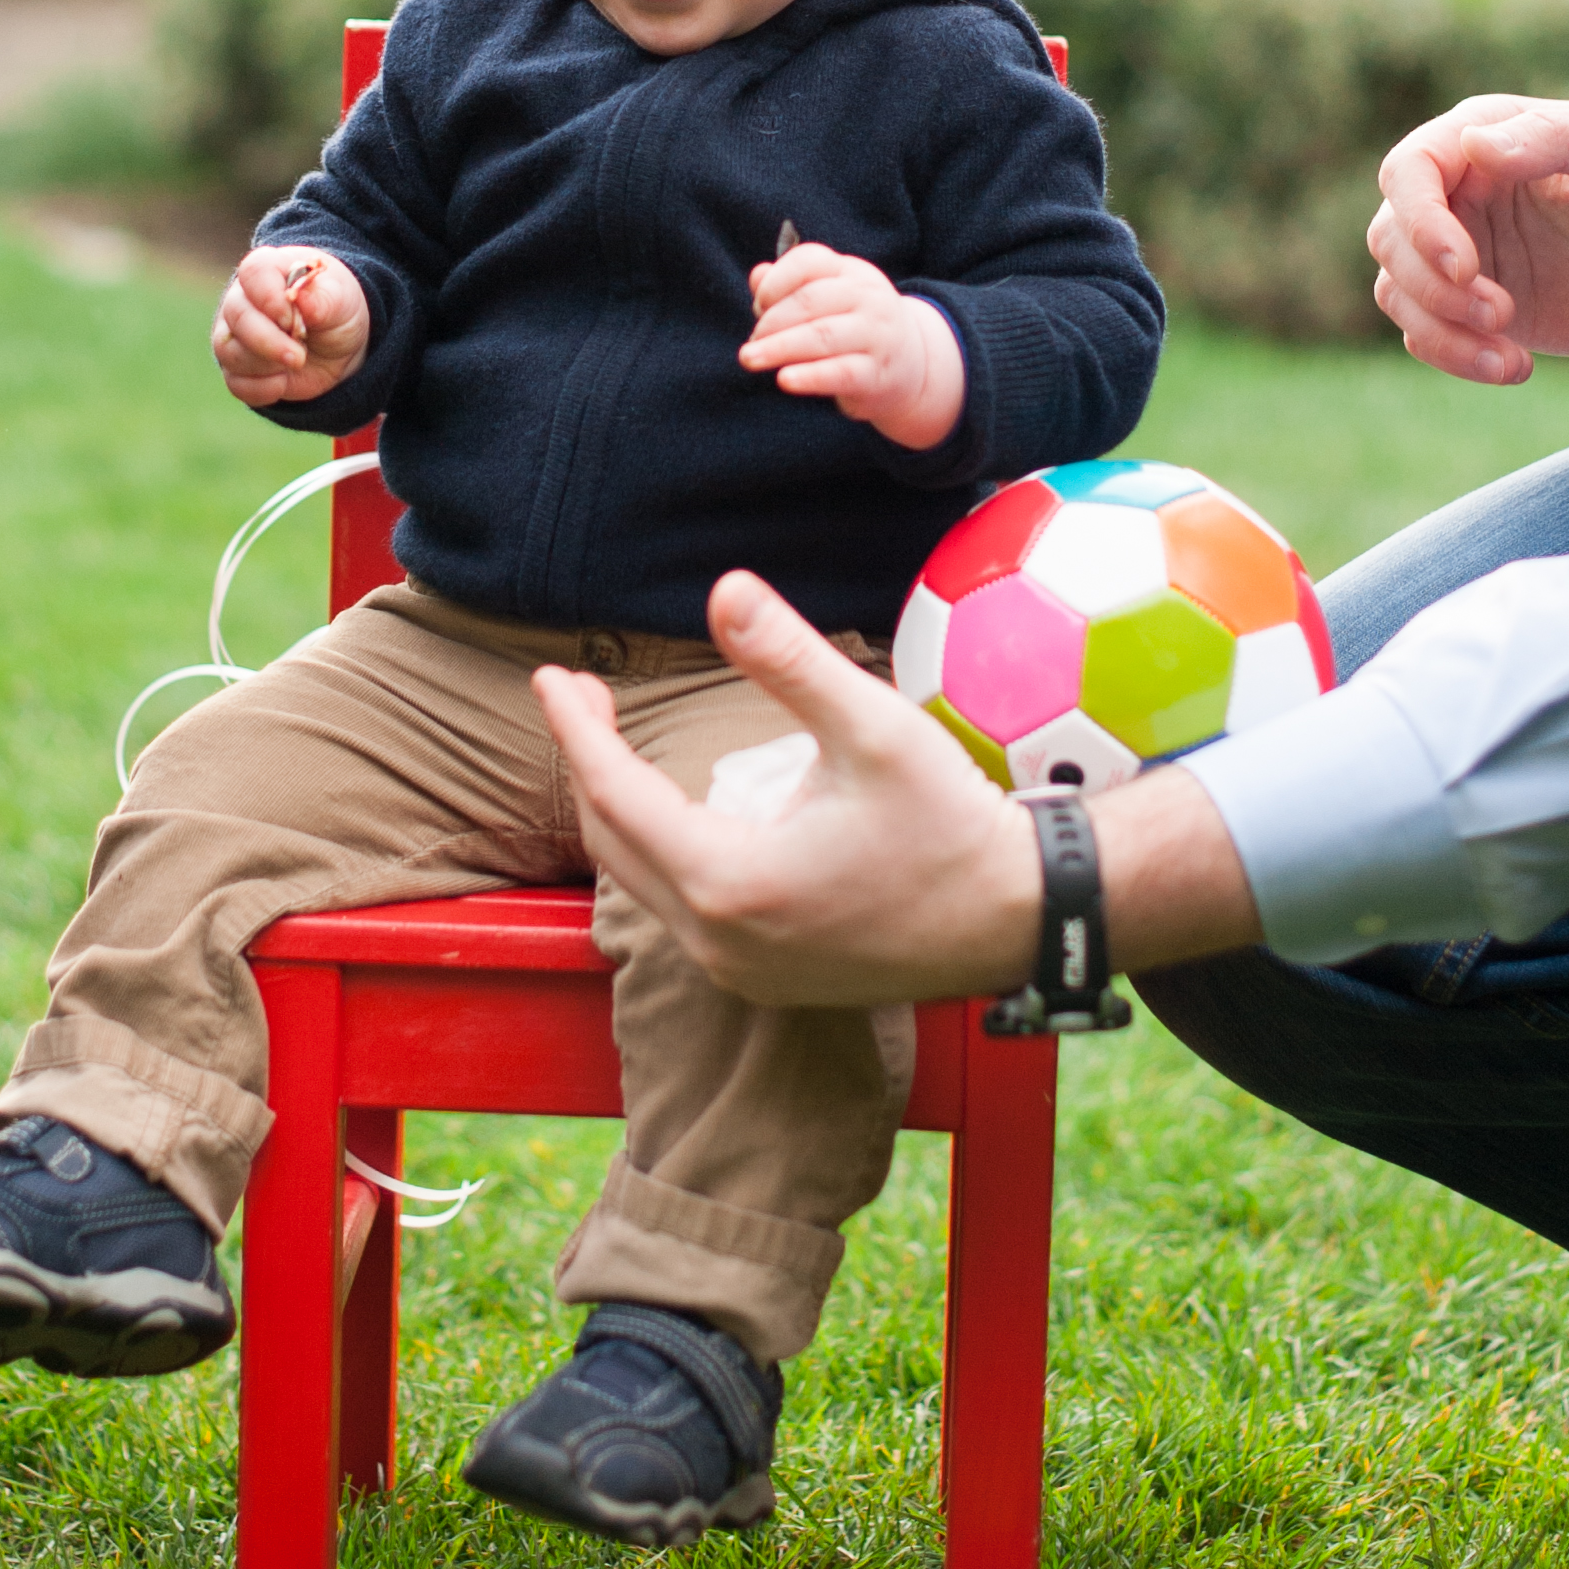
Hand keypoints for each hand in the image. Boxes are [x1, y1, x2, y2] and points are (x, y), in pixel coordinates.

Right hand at [210, 246, 370, 409]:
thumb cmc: (336, 309)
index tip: (294, 319)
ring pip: (230, 352)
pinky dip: (263, 389)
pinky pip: (236, 383)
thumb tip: (300, 298)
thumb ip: (323, 298)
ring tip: (297, 362)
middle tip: (300, 357)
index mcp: (269, 269)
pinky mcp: (236, 368)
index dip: (271, 298)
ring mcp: (234, 334)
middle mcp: (242, 299)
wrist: (339, 347)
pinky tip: (284, 381)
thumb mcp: (342, 300)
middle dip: (269, 342)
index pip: (254, 272)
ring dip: (267, 366)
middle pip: (237, 316)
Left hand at [535, 566, 1260, 1005]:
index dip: (575, 726)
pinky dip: (657, 854)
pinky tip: (675, 809)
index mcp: (728, 880)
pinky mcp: (762, 979)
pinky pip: (676, 911)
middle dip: (586, 760)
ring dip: (618, 808)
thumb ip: (790, 659)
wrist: (1018, 919)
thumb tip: (724, 589)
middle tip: (579, 691)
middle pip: (611, 839)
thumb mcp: (873, 727)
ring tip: (613, 739)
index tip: (550, 675)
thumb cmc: (950, 821)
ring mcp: (736, 971)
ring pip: (638, 881)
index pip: (613, 791)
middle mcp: (717, 940)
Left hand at [739, 241, 965, 449]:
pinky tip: (785, 379)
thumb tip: (757, 275)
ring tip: (750, 358)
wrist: (912, 364)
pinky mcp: (877, 373)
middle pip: (811, 301)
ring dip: (780, 347)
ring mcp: (876, 335)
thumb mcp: (829, 297)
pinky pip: (841, 372)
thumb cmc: (853, 326)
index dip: (775, 282)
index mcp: (852, 272)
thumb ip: (791, 286)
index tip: (758, 306)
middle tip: (749, 344)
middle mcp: (868, 298)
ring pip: (822, 336)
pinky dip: (810, 377)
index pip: (810, 261)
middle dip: (772, 321)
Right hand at [1368, 95, 1568, 381]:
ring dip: (1440, 330)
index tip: (1465, 266)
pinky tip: (1518, 367)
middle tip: (1503, 312)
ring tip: (1510, 357)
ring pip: (1397, 291)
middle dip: (1433, 286)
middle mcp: (1460, 192)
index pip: (1408, 171)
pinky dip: (1457, 357)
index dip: (1419, 220)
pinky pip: (1428, 335)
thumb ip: (1558, 134)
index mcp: (1484, 136)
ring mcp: (1464, 252)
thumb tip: (1475, 145)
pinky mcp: (1473, 306)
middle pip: (1392, 238)